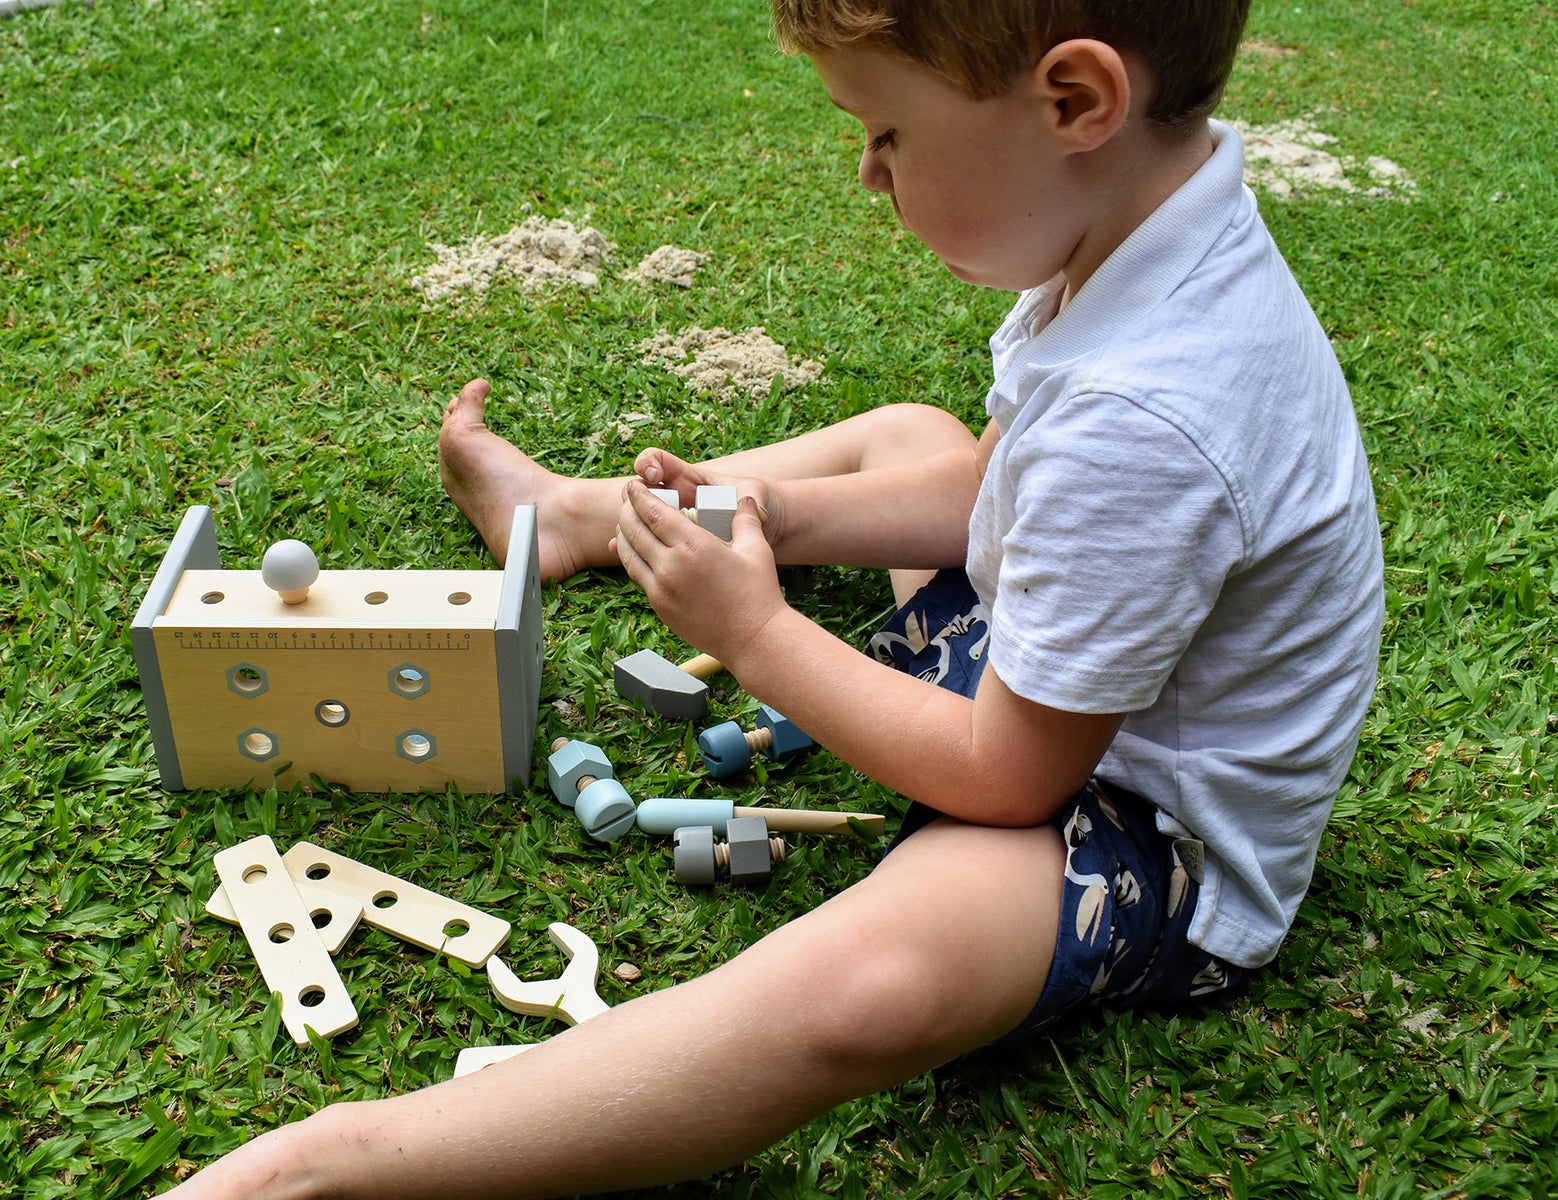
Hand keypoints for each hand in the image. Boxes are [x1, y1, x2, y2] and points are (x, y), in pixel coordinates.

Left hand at [612, 479, 786, 669]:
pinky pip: (636, 576)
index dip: (638, 495)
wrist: (754, 639)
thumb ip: (745, 518)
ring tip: (626, 522)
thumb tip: (743, 499)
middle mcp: (670, 566)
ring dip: (622, 534)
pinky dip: (631, 558)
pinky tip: (636, 551)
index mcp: (693, 546)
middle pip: (632, 529)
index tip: (633, 485)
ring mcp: (661, 589)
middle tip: (627, 499)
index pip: (652, 512)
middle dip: (626, 509)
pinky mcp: (659, 607)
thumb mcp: (756, 547)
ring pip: (627, 554)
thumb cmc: (758, 593)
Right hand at [632, 448, 788, 551]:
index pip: (656, 461)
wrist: (764, 528)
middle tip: (633, 504)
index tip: (653, 475)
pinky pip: (643, 540)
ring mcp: (668, 520)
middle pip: (638, 488)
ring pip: (636, 515)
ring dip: (626, 520)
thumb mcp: (758, 497)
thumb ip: (754, 500)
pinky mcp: (669, 541)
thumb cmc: (759, 504)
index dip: (649, 463)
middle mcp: (673, 497)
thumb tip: (756, 512)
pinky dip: (628, 544)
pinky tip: (616, 550)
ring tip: (622, 531)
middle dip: (631, 494)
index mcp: (688, 478)